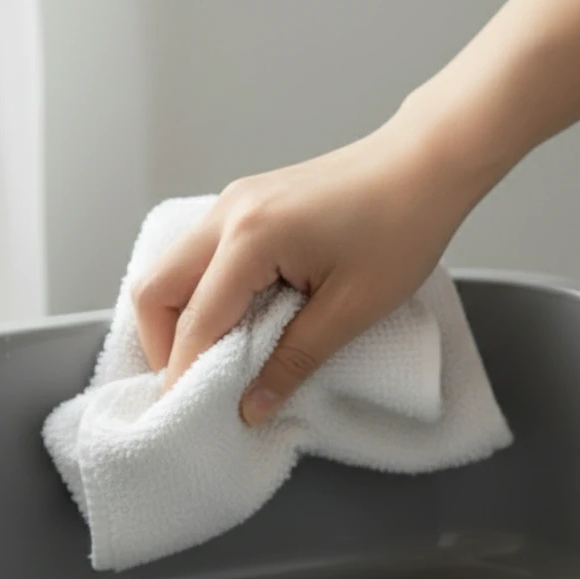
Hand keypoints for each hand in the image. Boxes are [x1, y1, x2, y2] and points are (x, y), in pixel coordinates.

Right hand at [131, 111, 478, 426]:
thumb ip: (294, 361)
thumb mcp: (352, 309)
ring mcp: (233, 202)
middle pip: (154, 288)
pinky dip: (199, 293)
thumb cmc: (402, 226)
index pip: (197, 322)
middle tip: (191, 386)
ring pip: (170, 268)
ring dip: (178, 318)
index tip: (186, 415)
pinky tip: (232, 320)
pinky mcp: (246, 203)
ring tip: (211, 359)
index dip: (187, 375)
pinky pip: (198, 254)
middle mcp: (228, 214)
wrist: (425, 163)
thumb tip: (252, 406)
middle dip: (163, 345)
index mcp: (251, 238)